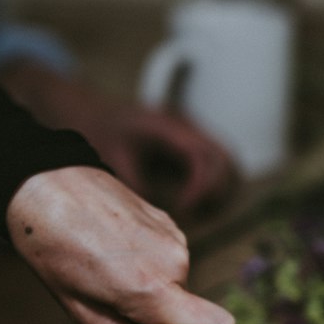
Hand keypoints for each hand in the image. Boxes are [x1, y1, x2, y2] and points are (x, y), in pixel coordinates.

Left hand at [0, 63, 237, 218]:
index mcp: (169, 126)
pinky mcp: (195, 143)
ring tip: (196, 207)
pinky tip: (196, 199)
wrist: (96, 111)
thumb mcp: (111, 156)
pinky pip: (220, 163)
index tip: (183, 207)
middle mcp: (189, 127)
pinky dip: (216, 183)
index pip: (201, 155)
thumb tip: (155, 212)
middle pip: (224, 158)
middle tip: (190, 210)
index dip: (200, 185)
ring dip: (220, 186)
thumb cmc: (103, 132)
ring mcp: (195, 133)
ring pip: (228, 160)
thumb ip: (134, 182)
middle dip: (214, 189)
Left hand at [6, 166, 233, 323]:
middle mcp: (174, 263)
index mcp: (151, 290)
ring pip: (177, 279)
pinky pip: (170, 255)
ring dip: (150, 280)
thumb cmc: (53, 246)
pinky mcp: (171, 221)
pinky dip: (148, 257)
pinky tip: (116, 245)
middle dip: (156, 309)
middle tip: (112, 294)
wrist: (46, 183)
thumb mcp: (80, 310)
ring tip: (109, 264)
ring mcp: (176, 238)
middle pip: (187, 306)